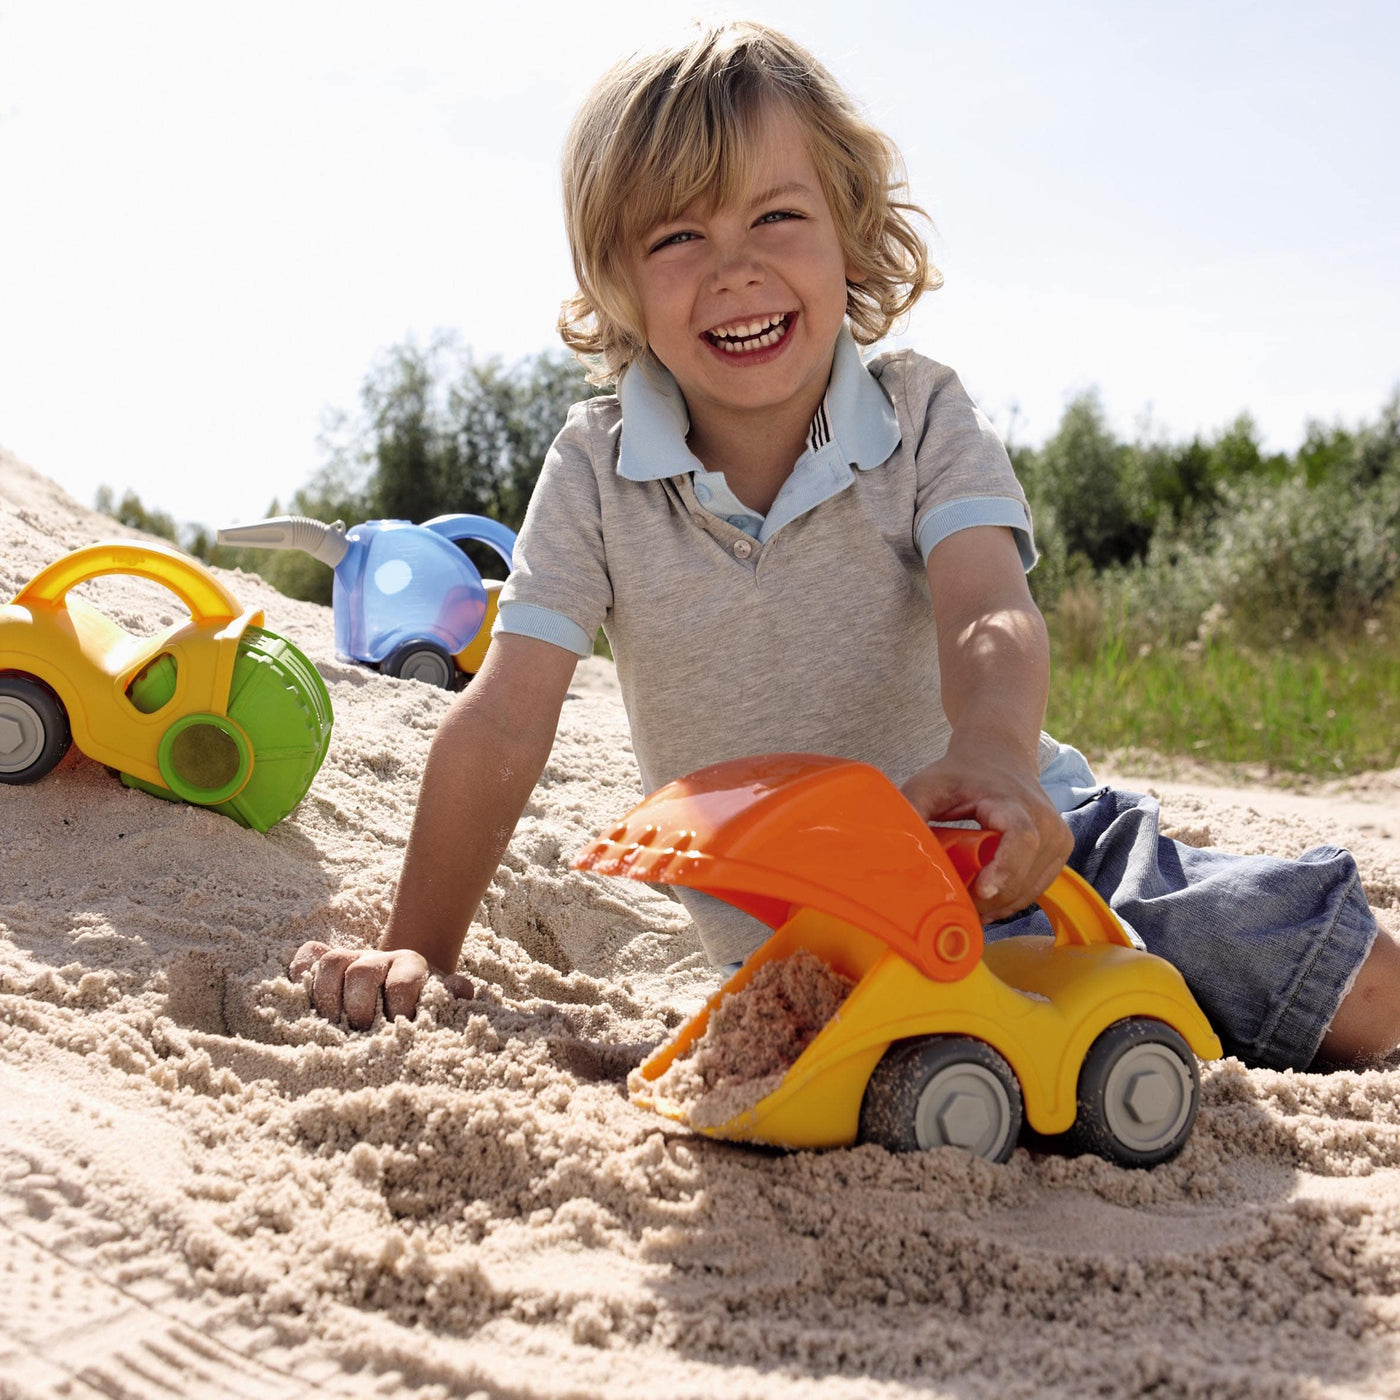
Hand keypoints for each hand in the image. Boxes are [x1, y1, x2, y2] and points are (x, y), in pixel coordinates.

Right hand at [290, 941, 473, 1028]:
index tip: (399, 1027)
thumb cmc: (422, 999)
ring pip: (332, 962)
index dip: (401, 1005)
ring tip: (332, 1024)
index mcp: (410, 967)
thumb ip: (452, 995)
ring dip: (327, 995)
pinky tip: (301, 993)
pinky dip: (301, 970)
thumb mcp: (440, 997)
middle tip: (361, 1031)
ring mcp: (351, 957)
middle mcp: (379, 959)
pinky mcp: (328, 960)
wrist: (406, 974)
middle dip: (360, 1005)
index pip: (403, 980)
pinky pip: (309, 953)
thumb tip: (462, 991)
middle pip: (362, 971)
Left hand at [901, 743, 1072, 922]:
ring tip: (965, 907)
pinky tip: (984, 903)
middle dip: (988, 897)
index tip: (983, 889)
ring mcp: (1059, 840)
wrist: (999, 757)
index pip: (1021, 839)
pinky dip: (1009, 900)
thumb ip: (912, 807)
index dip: (1005, 867)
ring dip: (998, 904)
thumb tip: (892, 841)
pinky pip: (1035, 889)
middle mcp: (1046, 822)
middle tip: (954, 907)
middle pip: (1022, 873)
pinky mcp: (1059, 854)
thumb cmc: (963, 773)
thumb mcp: (931, 784)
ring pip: (1029, 888)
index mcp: (1016, 803)